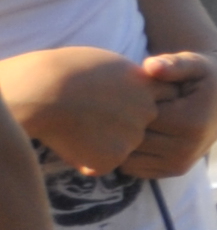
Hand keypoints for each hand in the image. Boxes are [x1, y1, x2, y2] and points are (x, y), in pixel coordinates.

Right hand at [4, 46, 155, 176]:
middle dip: (119, 125)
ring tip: (75, 125)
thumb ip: (130, 81)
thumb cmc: (66, 71)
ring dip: (102, 143)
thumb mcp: (110, 65)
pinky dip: (86, 160)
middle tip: (88, 114)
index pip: (161, 98)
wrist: (42, 90)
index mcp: (148, 86)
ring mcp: (133, 137)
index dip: (135, 102)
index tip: (110, 99)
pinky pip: (101, 165)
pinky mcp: (114, 158)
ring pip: (121, 146)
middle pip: (140, 125)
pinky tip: (68, 141)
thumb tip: (133, 90)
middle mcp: (148, 112)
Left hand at [126, 47, 216, 175]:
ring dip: (123, 140)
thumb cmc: (203, 76)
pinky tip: (136, 134)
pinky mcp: (174, 171)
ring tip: (130, 120)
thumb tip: (151, 66)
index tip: (133, 90)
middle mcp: (187, 149)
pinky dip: (130, 153)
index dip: (129, 103)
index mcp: (191, 123)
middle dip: (123, 123)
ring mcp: (181, 163)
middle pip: (133, 140)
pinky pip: (135, 167)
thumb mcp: (193, 63)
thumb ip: (173, 63)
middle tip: (125, 105)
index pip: (139, 118)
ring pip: (130, 157)